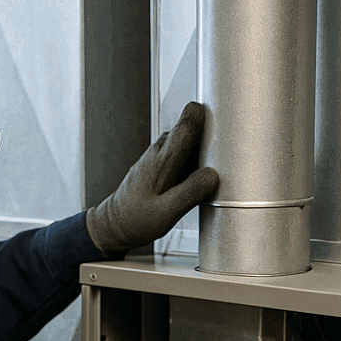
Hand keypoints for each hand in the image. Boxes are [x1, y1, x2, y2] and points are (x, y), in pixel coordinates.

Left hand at [84, 101, 219, 255]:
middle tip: (222, 160)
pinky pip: (186, 153)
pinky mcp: (163, 160)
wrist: (116, 224)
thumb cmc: (137, 220)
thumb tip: (213, 175)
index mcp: (163, 158)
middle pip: (194, 127)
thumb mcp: (167, 214)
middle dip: (211, 137)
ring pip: (191, 140)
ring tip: (208, 175)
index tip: (225, 124)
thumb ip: (191, 192)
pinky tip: (196, 182)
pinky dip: (195, 162)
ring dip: (204, 151)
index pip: (188, 121)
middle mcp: (161, 149)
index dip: (209, 117)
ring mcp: (161, 153)